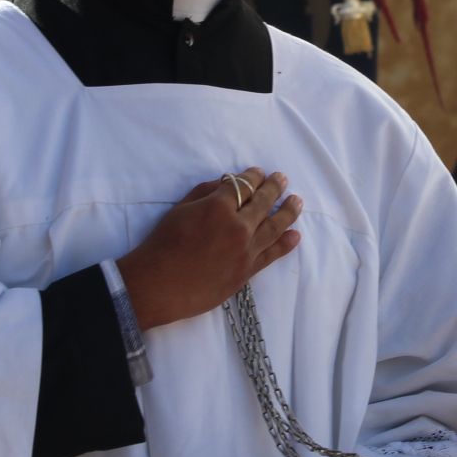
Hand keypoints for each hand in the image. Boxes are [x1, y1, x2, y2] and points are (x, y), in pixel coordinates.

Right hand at [116, 168, 301, 329]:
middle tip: (283, 179)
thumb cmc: (163, 244)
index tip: (260, 172)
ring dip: (288, 212)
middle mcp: (238, 226)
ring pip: (274, 226)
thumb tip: (225, 183)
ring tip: (297, 202)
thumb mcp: (180, 209)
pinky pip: (272, 254)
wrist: (159, 284)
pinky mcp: (247, 270)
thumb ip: (204, 193)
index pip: (243, 186)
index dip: (253, 177)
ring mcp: (245, 250)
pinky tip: (295, 235)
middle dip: (274, 188)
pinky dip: (285, 244)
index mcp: (218, 207)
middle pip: (263, 202)